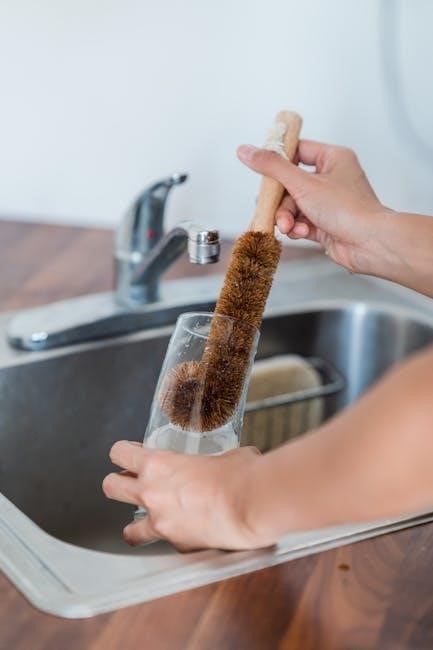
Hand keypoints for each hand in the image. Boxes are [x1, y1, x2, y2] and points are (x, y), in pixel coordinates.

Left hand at [102, 442, 268, 551]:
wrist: (253, 505)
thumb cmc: (241, 474)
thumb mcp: (222, 454)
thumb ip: (211, 460)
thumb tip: (222, 465)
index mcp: (158, 464)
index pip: (120, 453)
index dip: (123, 453)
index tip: (130, 454)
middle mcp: (151, 494)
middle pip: (111, 488)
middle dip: (117, 484)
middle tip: (129, 484)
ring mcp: (161, 523)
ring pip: (129, 530)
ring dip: (136, 525)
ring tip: (148, 523)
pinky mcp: (178, 545)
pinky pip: (168, 543)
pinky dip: (176, 539)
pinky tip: (191, 534)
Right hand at [237, 140, 386, 274]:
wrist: (369, 244)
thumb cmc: (348, 209)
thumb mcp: (302, 183)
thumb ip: (272, 167)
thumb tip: (246, 151)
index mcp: (333, 158)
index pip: (297, 150)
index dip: (278, 159)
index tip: (261, 167)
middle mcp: (332, 179)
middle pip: (290, 182)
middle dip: (280, 200)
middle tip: (272, 206)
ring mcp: (328, 203)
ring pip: (293, 205)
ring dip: (286, 217)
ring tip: (289, 226)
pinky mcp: (325, 224)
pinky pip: (300, 221)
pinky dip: (296, 227)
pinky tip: (300, 232)